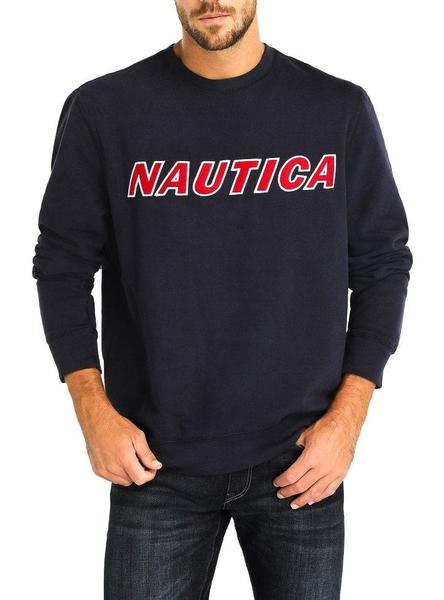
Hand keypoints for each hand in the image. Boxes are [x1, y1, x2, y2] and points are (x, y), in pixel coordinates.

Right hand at [65, 368, 162, 485]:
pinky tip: (117, 459)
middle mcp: (112, 468)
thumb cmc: (116, 426)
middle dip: (139, 472)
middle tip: (139, 458)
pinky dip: (117, 473)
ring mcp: (103, 470)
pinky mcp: (97, 470)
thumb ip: (147, 454)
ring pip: (122, 481)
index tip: (151, 466)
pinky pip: (111, 478)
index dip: (149, 474)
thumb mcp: (137, 436)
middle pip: (132, 480)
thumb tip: (156, 466)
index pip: (140, 479)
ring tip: (127, 457)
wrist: (96, 421)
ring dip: (128, 473)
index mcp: (124, 460)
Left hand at [272, 373, 374, 508]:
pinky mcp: (341, 474)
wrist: (345, 425)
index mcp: (310, 458)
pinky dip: (319, 497)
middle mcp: (322, 468)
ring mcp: (333, 473)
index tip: (276, 483)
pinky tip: (312, 500)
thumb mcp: (305, 435)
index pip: (292, 476)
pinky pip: (329, 490)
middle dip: (288, 492)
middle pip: (301, 486)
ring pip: (315, 493)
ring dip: (303, 500)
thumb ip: (296, 447)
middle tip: (280, 495)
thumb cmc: (325, 427)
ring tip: (294, 504)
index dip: (282, 481)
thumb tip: (289, 455)